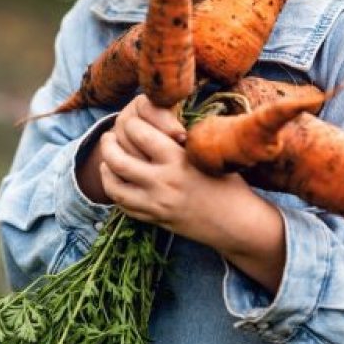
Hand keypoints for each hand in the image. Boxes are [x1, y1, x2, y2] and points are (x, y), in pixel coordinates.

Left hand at [96, 95, 230, 234]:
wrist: (238, 223)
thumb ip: (178, 143)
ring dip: (106, 169)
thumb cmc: (228, 183)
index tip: (131, 120)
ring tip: (107, 160)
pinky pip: (123, 206)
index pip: (139, 133)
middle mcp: (163, 182)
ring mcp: (156, 204)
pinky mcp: (155, 220)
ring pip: (114, 186)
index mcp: (179, 160)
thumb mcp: (207, 155)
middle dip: (108, 144)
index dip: (131, 123)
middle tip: (107, 137)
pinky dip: (115, 192)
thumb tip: (153, 121)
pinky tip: (116, 181)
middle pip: (118, 160)